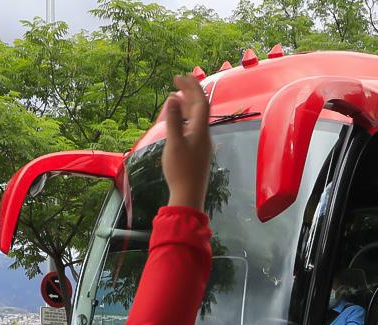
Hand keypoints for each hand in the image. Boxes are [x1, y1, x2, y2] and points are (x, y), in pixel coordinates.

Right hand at [162, 75, 211, 210]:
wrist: (189, 195)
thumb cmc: (180, 170)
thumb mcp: (173, 143)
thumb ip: (173, 119)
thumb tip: (173, 98)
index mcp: (200, 129)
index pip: (200, 101)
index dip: (192, 86)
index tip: (180, 77)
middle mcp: (204, 134)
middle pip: (200, 108)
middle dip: (190, 92)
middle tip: (176, 81)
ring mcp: (202, 143)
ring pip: (197, 118)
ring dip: (187, 105)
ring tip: (175, 97)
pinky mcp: (198, 151)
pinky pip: (193, 127)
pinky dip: (185, 118)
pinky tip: (178, 120)